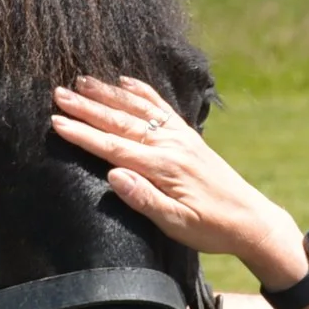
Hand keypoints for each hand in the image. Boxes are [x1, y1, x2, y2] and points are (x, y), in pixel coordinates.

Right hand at [51, 77, 305, 288]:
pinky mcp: (189, 137)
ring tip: (82, 80)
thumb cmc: (211, 229)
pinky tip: (125, 81)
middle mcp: (171, 145)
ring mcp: (181, 137)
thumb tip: (112, 175)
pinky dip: (142, 92)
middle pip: (121, 121)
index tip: (56, 121)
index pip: (114, 147)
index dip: (83, 134)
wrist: (251, 221)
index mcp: (164, 167)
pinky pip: (161, 107)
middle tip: (58, 93)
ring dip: (108, 94)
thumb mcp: (176, 224)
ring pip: (138, 109)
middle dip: (87, 107)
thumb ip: (144, 199)